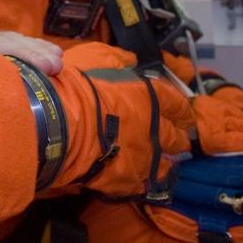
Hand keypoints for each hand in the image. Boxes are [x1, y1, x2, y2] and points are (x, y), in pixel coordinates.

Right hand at [49, 43, 193, 197]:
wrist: (59, 124)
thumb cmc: (77, 88)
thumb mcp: (97, 57)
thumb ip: (119, 60)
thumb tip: (131, 61)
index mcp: (151, 97)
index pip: (178, 104)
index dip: (181, 110)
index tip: (182, 115)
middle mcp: (155, 128)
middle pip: (177, 138)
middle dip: (176, 138)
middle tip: (172, 138)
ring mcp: (144, 157)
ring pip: (166, 165)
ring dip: (163, 161)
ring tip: (156, 161)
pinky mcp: (128, 179)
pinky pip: (143, 184)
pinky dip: (141, 181)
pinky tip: (137, 179)